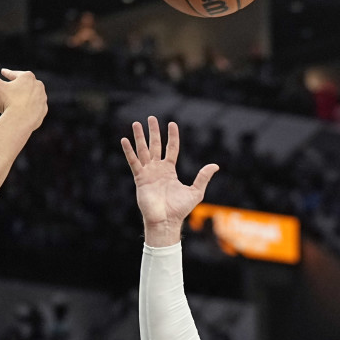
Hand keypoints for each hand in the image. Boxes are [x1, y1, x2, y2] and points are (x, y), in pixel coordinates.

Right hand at [0, 59, 47, 127]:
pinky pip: (33, 108)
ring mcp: (42, 98)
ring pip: (26, 98)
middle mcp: (38, 85)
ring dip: (17, 101)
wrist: (20, 122)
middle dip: (9, 93)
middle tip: (0, 98)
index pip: (14, 75)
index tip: (4, 73)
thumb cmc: (8, 102)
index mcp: (28, 77)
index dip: (8, 74)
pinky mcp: (44, 110)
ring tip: (7, 108)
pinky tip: (19, 113)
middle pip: (20, 88)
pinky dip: (26, 109)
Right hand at [121, 116, 218, 244]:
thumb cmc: (180, 209)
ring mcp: (148, 173)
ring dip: (139, 137)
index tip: (172, 124)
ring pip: (143, 150)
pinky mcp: (140, 178)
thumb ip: (203, 177)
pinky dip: (129, 151)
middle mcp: (157, 169)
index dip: (172, 136)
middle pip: (155, 146)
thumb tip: (215, 166)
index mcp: (169, 171)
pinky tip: (124, 140)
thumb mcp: (195, 191)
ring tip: (136, 123)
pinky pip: (134, 162)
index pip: (171, 148)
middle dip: (153, 132)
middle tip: (151, 118)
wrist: (166, 221)